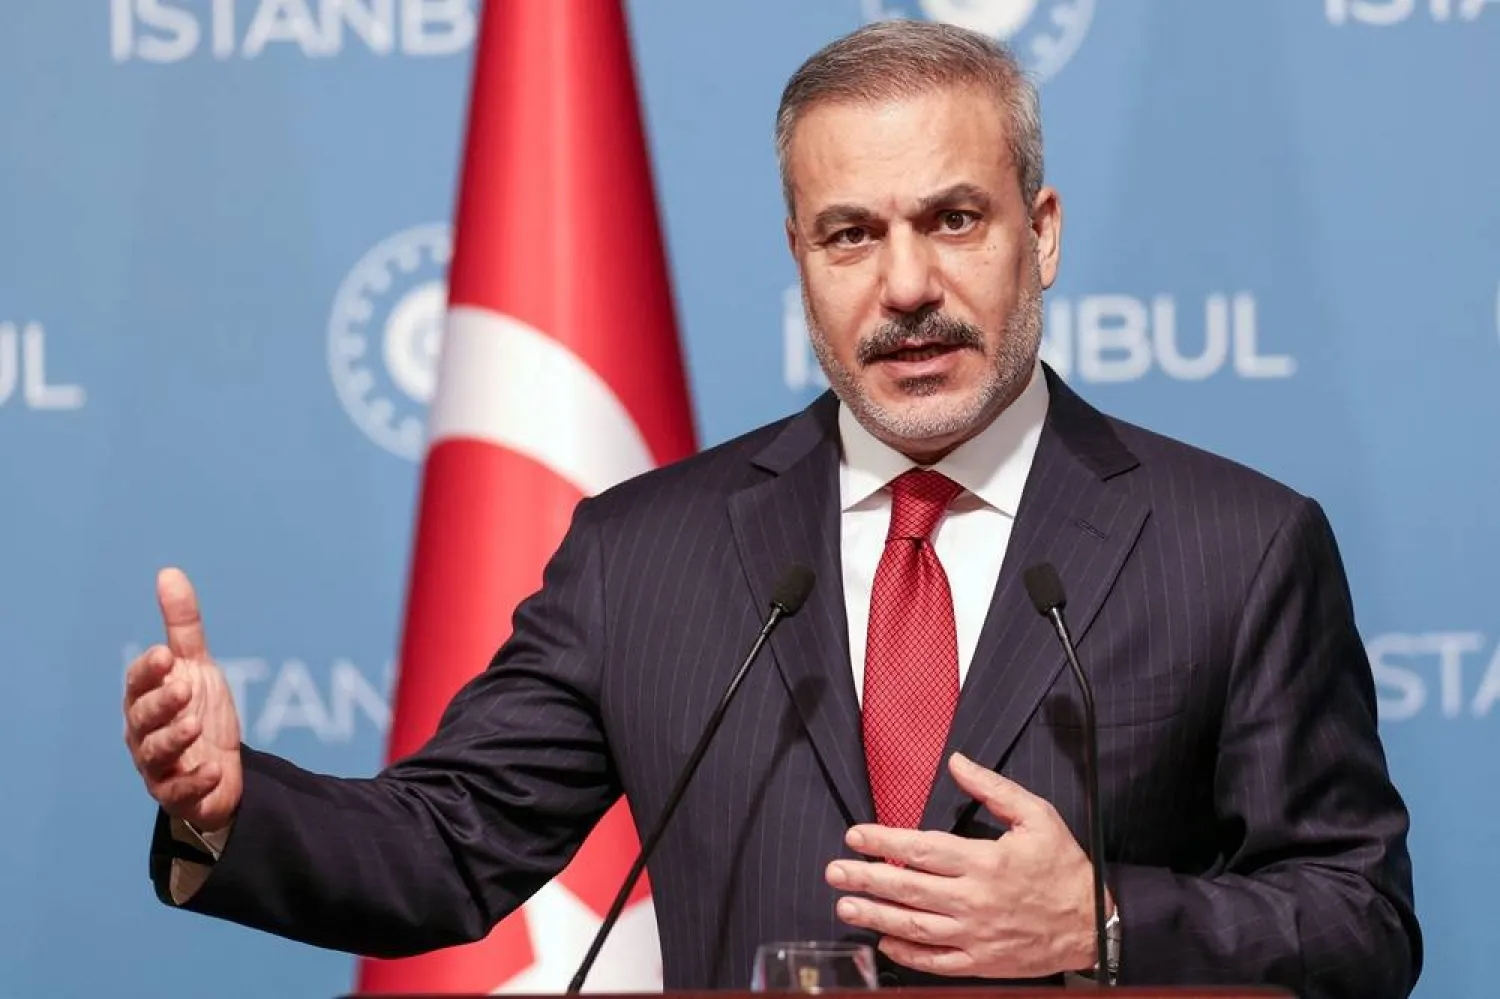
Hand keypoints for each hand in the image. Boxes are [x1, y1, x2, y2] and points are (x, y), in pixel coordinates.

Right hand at [123, 567, 243, 831]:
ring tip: (195, 726)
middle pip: (143, 719)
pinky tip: (214, 769)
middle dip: (161, 703)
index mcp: (146, 700)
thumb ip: (183, 626)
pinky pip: (180, 791)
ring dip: (174, 739)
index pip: (139, 683)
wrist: (218, 767)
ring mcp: (159, 766)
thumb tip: (168, 573)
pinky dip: (195, 781)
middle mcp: (144, 733)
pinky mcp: (177, 794)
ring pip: (155, 754)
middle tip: (184, 688)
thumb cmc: (198, 711)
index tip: (167, 655)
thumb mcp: (197, 666)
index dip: (149, 671)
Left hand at [827, 752, 1103, 979]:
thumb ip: (992, 788)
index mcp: (984, 862)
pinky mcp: (982, 961)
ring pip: (915, 927)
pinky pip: (937, 961)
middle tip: (834, 872)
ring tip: (846, 907)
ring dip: (876, 916)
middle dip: (865, 878)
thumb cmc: (1064, 867)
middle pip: (908, 889)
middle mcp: (974, 900)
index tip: (855, 835)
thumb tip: (957, 761)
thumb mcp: (1037, 816)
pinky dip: (907, 954)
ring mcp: (976, 934)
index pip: (920, 849)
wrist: (1094, 923)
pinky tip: (884, 942)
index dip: (883, 841)